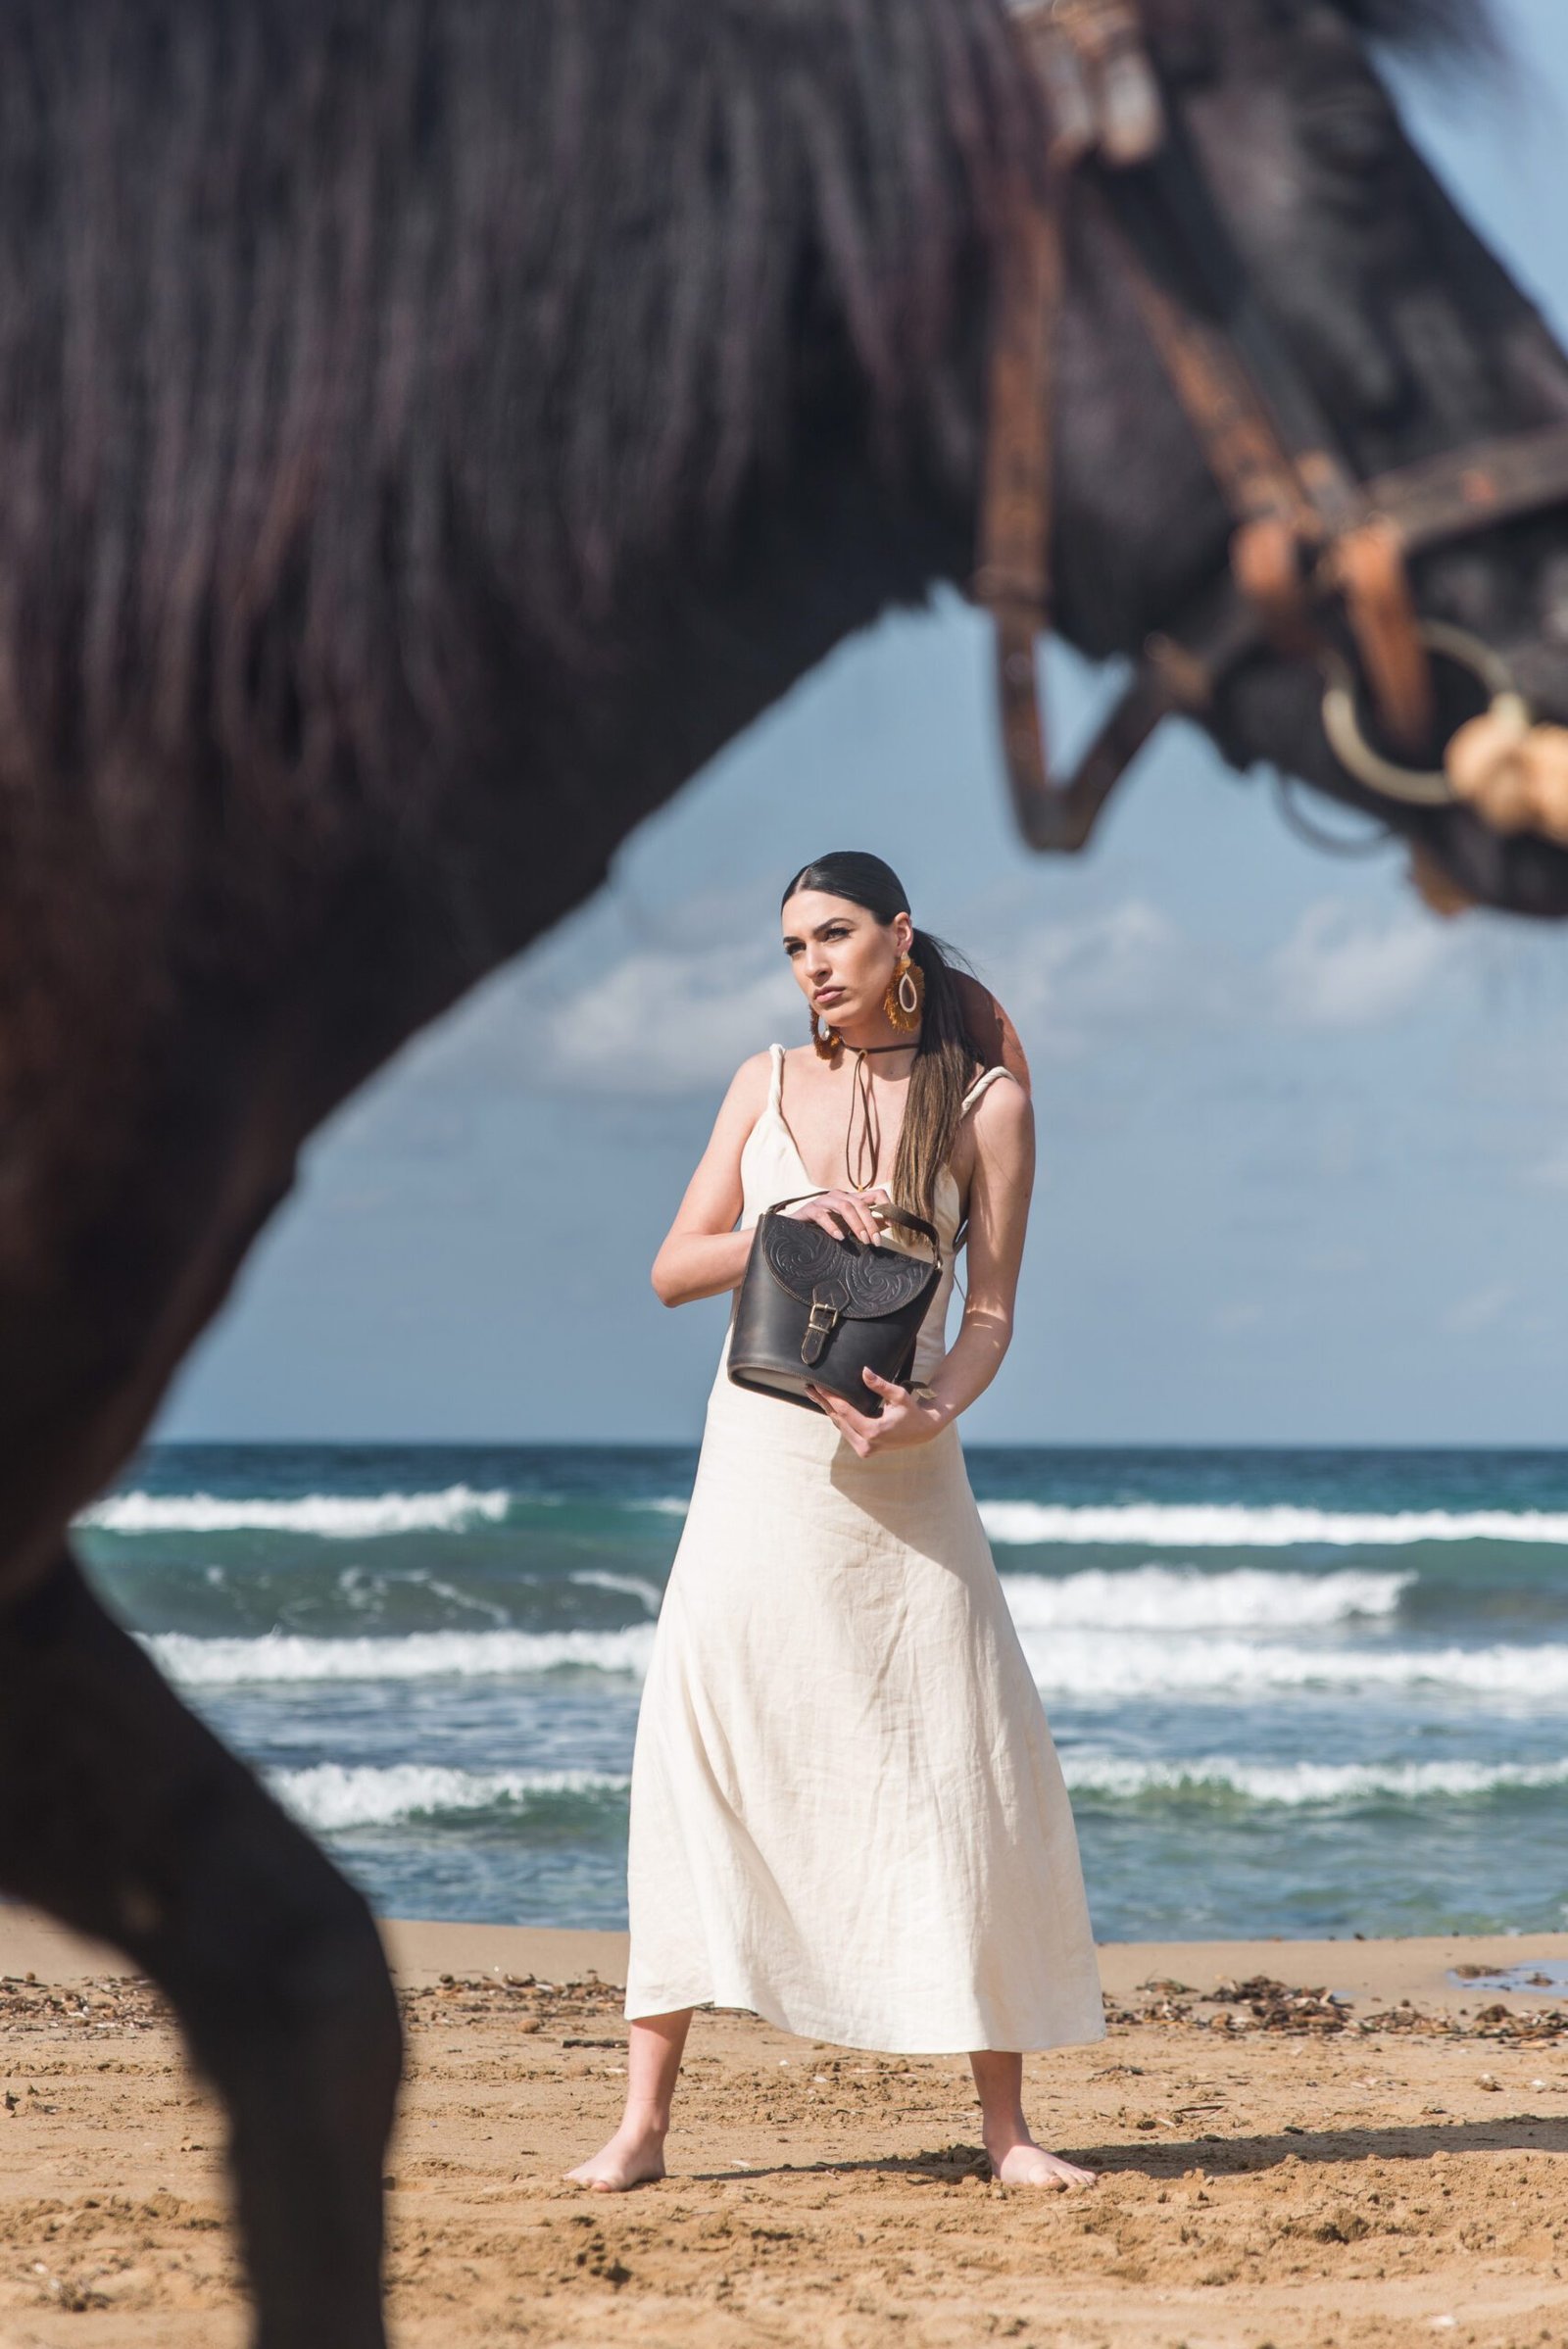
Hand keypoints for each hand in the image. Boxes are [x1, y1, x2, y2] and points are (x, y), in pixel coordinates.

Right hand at [783, 1186, 892, 1248]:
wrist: (794, 1230)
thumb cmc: (824, 1228)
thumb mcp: (849, 1226)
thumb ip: (867, 1224)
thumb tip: (889, 1223)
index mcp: (851, 1199)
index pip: (875, 1194)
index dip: (886, 1206)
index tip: (892, 1224)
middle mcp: (839, 1196)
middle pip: (860, 1204)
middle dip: (870, 1223)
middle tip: (875, 1242)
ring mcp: (823, 1201)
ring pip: (845, 1206)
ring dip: (856, 1224)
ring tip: (862, 1240)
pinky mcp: (809, 1209)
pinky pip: (822, 1215)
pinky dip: (832, 1226)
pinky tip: (839, 1237)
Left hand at [807, 1366, 948, 1457]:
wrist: (923, 1431)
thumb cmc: (911, 1411)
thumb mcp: (899, 1396)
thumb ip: (880, 1385)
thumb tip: (864, 1371)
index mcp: (874, 1431)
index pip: (845, 1412)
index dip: (830, 1398)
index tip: (819, 1386)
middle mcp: (866, 1444)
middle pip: (838, 1420)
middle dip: (824, 1402)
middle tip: (809, 1388)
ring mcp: (864, 1450)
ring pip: (840, 1427)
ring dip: (828, 1410)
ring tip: (814, 1394)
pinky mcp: (864, 1450)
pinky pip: (846, 1431)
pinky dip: (837, 1418)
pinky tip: (828, 1406)